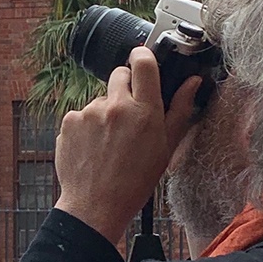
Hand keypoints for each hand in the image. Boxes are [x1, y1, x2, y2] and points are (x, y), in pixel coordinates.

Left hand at [54, 50, 203, 252]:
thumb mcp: (166, 147)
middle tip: (129, 116)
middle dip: (124, 88)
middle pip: (119, 75)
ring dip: (105, 112)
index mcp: (144, 111)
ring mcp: (89, 112)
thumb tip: (193, 82)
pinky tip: (93, 147)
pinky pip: (81, 114)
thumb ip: (180, 110)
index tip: (142, 60)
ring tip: (109, 142)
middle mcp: (115, 106)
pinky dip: (86, 126)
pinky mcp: (69, 121)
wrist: (96, 206)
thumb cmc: (135, 181)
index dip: (143, 55)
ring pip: (100, 99)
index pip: (143, 62)